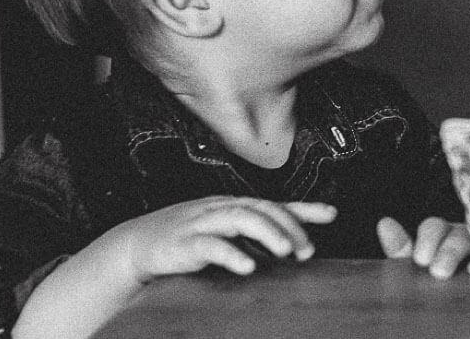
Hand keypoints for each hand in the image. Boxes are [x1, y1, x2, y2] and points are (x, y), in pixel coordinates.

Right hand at [104, 196, 336, 281]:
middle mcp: (223, 209)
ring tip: (286, 250)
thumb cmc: (188, 238)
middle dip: (289, 226)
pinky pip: (210, 245)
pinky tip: (247, 266)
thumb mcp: (225, 233)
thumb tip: (293, 245)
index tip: (333, 214)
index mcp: (236, 206)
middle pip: (262, 208)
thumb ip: (256, 236)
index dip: (305, 208)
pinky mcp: (184, 243)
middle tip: (308, 249)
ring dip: (267, 232)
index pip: (276, 203)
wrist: (137, 244)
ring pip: (240, 218)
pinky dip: (231, 253)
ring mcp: (203, 223)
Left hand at [377, 216, 469, 277]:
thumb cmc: (449, 262)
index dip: (427, 240)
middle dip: (451, 251)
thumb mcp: (423, 257)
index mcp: (446, 233)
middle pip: (462, 235)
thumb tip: (384, 223)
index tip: (421, 259)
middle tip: (440, 271)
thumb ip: (402, 248)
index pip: (434, 227)